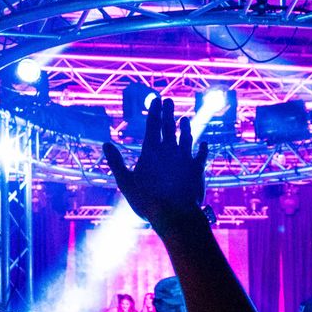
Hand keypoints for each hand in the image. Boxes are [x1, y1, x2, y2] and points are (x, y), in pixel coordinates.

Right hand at [103, 96, 206, 227]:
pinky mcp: (198, 169)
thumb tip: (106, 144)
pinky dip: (203, 148)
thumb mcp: (125, 182)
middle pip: (169, 126)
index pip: (153, 125)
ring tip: (184, 120)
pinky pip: (202, 155)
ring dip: (185, 128)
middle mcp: (170, 150)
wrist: (175, 213)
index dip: (154, 111)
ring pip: (187, 137)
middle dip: (169, 112)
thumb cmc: (147, 200)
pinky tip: (204, 143)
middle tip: (169, 100)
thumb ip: (116, 162)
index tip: (156, 99)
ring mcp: (186, 158)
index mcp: (151, 151)